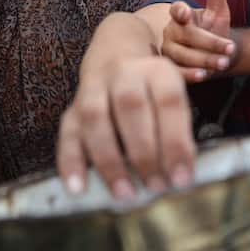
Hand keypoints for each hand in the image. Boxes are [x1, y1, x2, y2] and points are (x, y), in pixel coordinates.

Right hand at [55, 53, 195, 199]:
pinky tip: (78, 188)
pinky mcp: (72, 108)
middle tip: (156, 187)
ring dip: (109, 161)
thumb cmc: (154, 93)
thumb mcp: (176, 100)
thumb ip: (180, 134)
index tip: (182, 178)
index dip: (176, 142)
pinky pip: (68, 134)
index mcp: (158, 71)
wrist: (117, 55)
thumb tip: (181, 177)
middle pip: (130, 108)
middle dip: (144, 153)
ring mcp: (94, 89)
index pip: (169, 103)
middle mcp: (124, 74)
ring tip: (124, 194)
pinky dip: (71, 162)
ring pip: (95, 119)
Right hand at [161, 0, 234, 80]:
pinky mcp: (171, 69)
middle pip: (187, 36)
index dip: (180, 12)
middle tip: (230, 49)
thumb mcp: (219, 11)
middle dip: (209, 43)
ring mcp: (169, 51)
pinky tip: (204, 75)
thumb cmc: (214, 30)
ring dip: (204, 60)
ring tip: (224, 63)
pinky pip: (178, 72)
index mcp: (180, 14)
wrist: (215, 54)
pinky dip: (190, 74)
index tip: (187, 14)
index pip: (176, 10)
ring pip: (182, 56)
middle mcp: (170, 32)